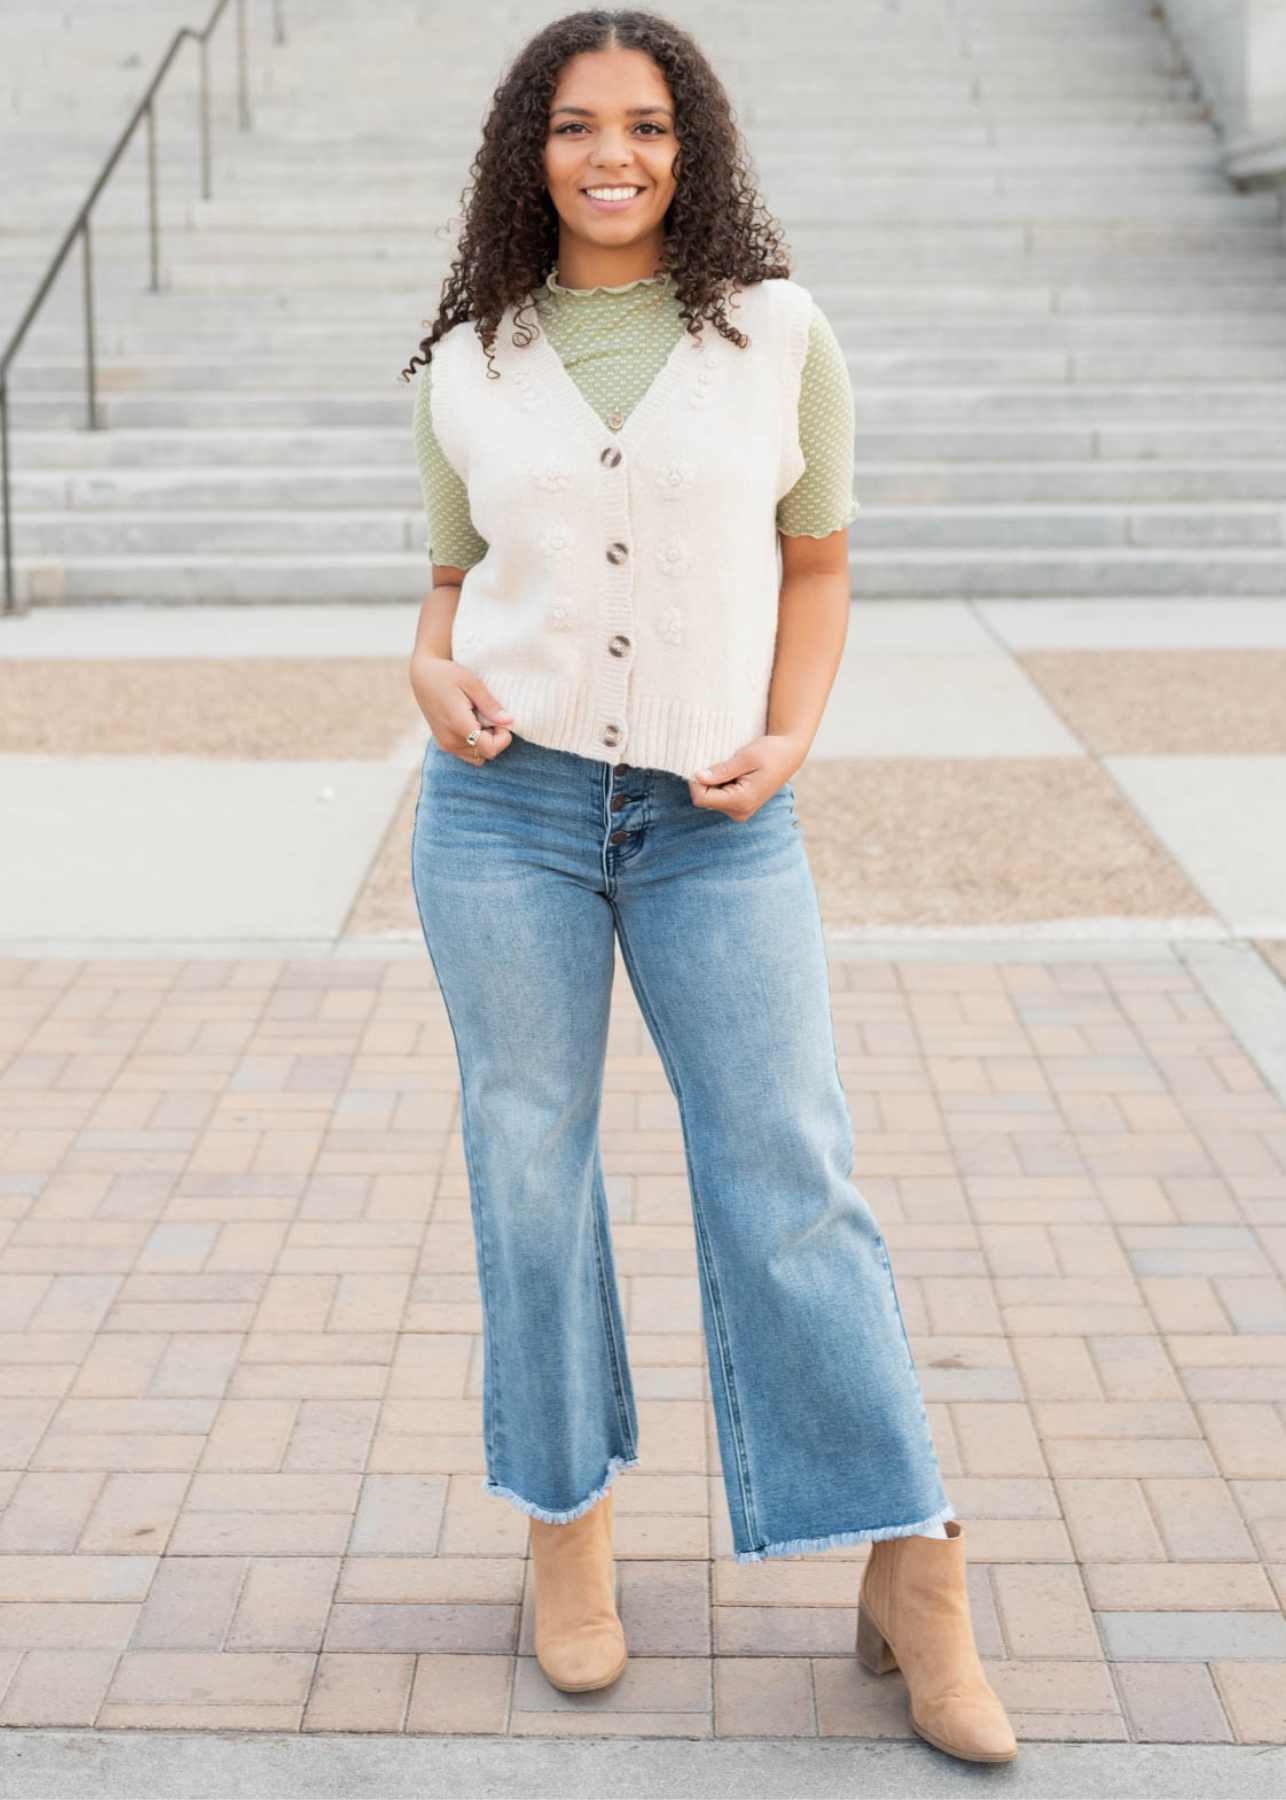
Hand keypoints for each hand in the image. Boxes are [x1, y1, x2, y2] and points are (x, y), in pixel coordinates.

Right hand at [410, 653, 513, 761]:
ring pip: (478, 757)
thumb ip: (490, 705)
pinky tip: (472, 724)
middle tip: (490, 715)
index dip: (503, 737)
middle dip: (495, 738)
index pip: (490, 749)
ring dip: (485, 742)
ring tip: (480, 719)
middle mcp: (450, 741)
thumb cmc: (447, 675)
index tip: (501, 719)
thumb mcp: (473, 684)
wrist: (423, 676)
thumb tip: (509, 720)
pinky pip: (467, 753)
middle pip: (486, 753)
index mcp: (458, 726)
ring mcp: (445, 744)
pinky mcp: (443, 744)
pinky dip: (475, 743)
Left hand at [689, 732, 805, 820]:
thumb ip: (722, 770)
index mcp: (741, 801)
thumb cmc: (771, 752)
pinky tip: (736, 775)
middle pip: (705, 800)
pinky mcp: (741, 808)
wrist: (789, 755)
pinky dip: (721, 785)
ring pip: (711, 799)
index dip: (697, 781)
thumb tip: (698, 776)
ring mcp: (741, 812)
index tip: (706, 765)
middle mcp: (740, 812)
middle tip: (726, 765)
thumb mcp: (745, 757)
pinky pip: (720, 798)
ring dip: (715, 782)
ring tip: (734, 769)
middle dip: (708, 781)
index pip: (701, 799)